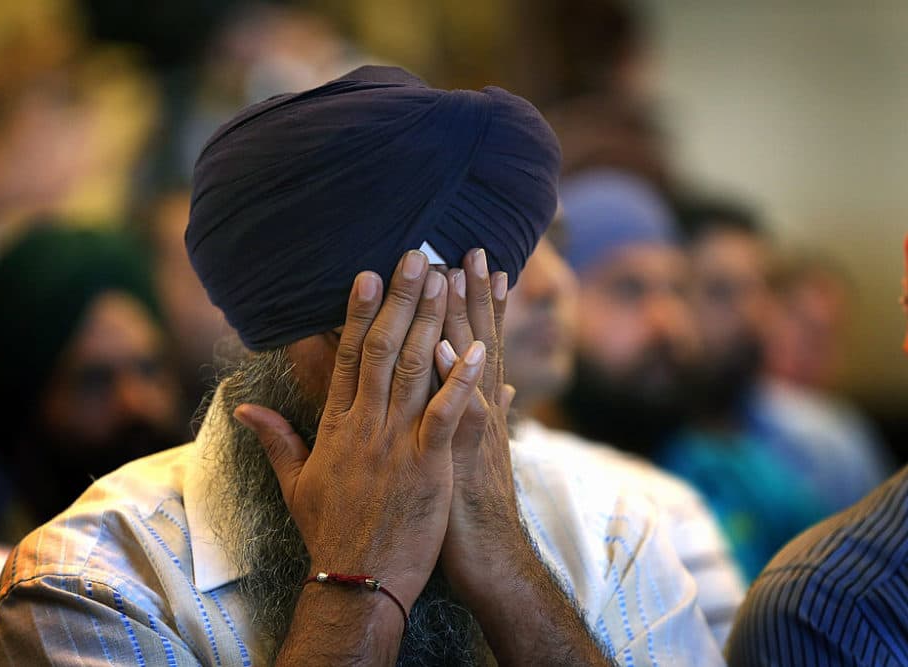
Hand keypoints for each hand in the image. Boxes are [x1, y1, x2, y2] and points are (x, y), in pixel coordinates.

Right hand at [235, 250, 485, 613]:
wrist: (355, 583)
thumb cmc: (329, 533)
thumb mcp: (296, 483)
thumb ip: (275, 438)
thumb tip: (244, 406)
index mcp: (336, 426)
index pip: (347, 357)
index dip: (358, 313)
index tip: (368, 274)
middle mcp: (364, 425)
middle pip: (383, 350)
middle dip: (400, 299)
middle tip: (417, 255)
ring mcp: (396, 443)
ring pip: (414, 370)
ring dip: (431, 321)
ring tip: (445, 280)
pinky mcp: (427, 466)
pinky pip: (446, 414)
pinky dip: (462, 380)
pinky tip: (479, 346)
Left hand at [436, 248, 524, 597]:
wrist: (490, 558)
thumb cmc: (475, 506)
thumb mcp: (480, 453)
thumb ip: (488, 413)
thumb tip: (505, 387)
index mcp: (476, 406)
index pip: (477, 343)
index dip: (476, 303)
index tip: (472, 261)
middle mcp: (479, 409)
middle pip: (478, 340)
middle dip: (473, 293)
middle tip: (469, 245)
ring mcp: (474, 430)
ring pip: (472, 365)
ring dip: (464, 319)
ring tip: (456, 274)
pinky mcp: (463, 456)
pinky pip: (458, 412)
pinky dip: (453, 380)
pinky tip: (441, 347)